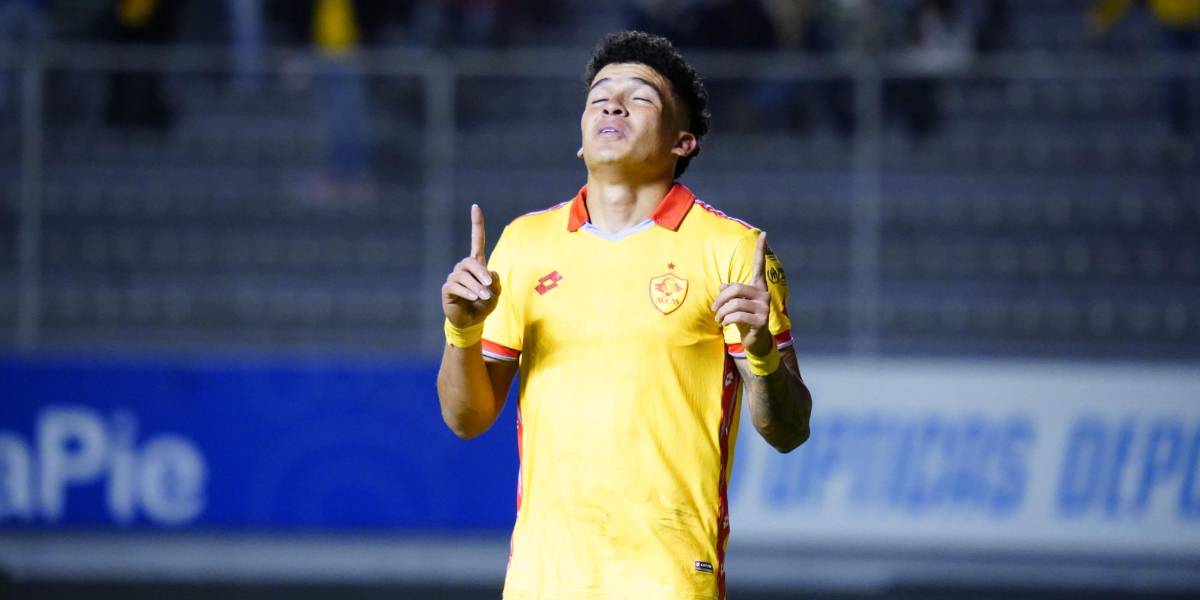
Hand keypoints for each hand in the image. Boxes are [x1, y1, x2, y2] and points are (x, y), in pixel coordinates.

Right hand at [442, 204, 500, 327]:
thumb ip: (496, 282)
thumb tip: (490, 272)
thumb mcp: (496, 293)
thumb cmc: (484, 306)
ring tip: (484, 296)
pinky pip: (456, 286)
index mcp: (477, 265)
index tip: (475, 207)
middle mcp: (464, 268)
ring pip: (464, 276)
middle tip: (489, 285)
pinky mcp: (447, 289)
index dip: (476, 224)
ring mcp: (454, 278)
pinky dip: (467, 292)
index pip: (476, 241)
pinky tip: (473, 298)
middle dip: (480, 272)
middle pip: (471, 261)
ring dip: (476, 286)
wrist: (471, 322)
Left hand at [712, 231, 772, 356]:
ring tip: (718, 318)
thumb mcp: (736, 303)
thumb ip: (730, 292)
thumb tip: (722, 286)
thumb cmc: (744, 318)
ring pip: (734, 304)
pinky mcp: (761, 320)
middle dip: (720, 299)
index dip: (761, 250)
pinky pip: (737, 316)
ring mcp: (764, 307)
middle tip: (714, 309)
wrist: (756, 340)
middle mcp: (763, 294)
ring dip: (721, 312)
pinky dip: (726, 320)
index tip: (764, 233)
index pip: (759, 266)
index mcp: (758, 287)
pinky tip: (725, 323)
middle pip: (736, 289)